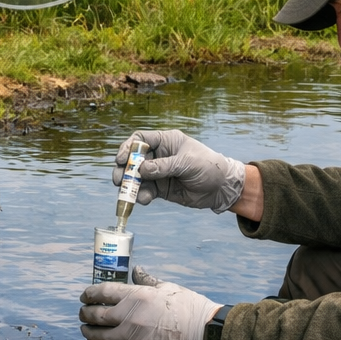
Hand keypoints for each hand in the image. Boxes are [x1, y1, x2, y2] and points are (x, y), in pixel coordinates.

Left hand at [78, 267, 221, 339]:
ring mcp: (132, 337)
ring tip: (84, 329)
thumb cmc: (189, 308)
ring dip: (89, 331)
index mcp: (137, 296)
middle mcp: (129, 317)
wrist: (203, 335)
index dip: (90, 293)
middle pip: (97, 315)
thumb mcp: (167, 288)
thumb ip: (147, 281)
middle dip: (85, 313)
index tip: (84, 295)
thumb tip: (136, 271)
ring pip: (100, 336)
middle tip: (82, 312)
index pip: (103, 292)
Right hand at [112, 130, 245, 211]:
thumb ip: (164, 166)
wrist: (222, 188)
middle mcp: (159, 156)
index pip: (141, 139)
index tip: (122, 159)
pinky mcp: (161, 189)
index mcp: (166, 141)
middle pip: (134, 159)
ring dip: (129, 185)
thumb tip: (141, 170)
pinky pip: (145, 191)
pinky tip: (143, 200)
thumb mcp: (187, 163)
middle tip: (118, 179)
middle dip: (124, 169)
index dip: (128, 147)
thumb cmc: (209, 167)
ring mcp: (159, 173)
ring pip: (136, 178)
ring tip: (126, 193)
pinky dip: (141, 196)